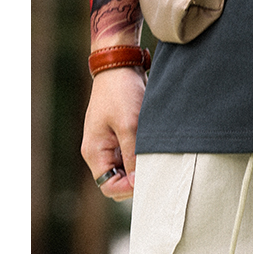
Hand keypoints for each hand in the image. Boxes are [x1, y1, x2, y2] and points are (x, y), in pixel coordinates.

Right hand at [81, 66, 146, 200]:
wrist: (121, 64)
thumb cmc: (121, 92)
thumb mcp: (129, 125)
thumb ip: (132, 155)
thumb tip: (137, 182)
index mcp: (95, 152)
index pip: (109, 187)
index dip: (129, 188)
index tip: (148, 178)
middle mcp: (100, 151)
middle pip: (119, 180)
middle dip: (136, 179)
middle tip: (156, 168)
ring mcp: (110, 142)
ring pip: (127, 167)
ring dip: (141, 164)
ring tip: (157, 154)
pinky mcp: (121, 133)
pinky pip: (131, 152)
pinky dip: (142, 152)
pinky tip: (155, 144)